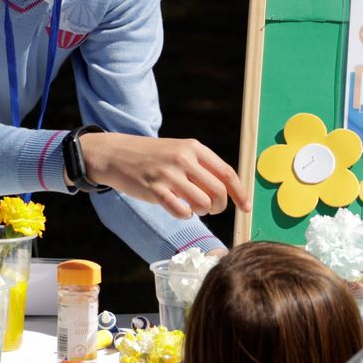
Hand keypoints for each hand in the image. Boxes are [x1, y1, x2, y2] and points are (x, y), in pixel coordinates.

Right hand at [77, 132, 251, 219]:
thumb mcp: (180, 151)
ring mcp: (168, 174)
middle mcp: (184, 159)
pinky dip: (184, 214)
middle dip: (219, 206)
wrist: (117, 154)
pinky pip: (181, 211)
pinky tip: (179, 208)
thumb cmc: (153, 156)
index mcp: (194, 148)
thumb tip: (228, 189)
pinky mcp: (154, 189)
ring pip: (202, 203)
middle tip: (211, 209)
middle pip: (218, 192)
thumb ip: (202, 166)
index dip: (240, 193)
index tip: (246, 207)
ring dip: (202, 212)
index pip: (227, 173)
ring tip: (193, 207)